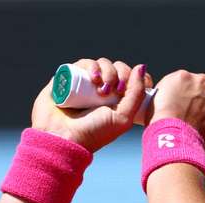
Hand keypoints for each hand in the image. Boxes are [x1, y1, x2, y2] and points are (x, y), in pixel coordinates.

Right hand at [30, 58, 153, 152]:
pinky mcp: (69, 77)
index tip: (139, 83)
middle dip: (121, 74)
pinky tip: (93, 77)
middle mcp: (102, 92)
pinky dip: (91, 65)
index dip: (137, 76)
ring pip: (102, 64)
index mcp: (118, 102)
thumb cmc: (94, 133)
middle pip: (118, 69)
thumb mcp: (123, 118)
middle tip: (115, 90)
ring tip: (101, 87)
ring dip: (107, 70)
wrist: (63, 138)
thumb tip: (141, 66)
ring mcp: (86, 84)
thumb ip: (137, 94)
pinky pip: (83, 63)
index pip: (132, 80)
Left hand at [149, 70, 204, 161]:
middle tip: (185, 111)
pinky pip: (174, 80)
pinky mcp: (182, 76)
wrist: (175, 140)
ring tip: (172, 107)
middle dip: (198, 98)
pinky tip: (164, 100)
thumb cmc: (194, 149)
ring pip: (190, 83)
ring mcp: (200, 81)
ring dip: (183, 91)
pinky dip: (169, 87)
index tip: (202, 113)